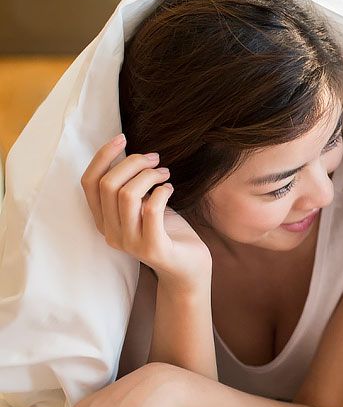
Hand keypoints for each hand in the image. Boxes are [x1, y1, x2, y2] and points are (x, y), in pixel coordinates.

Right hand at [81, 134, 210, 292]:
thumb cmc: (168, 231)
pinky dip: (162, 191)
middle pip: (108, 185)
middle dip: (133, 163)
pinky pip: (151, 210)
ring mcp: (130, 243)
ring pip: (127, 195)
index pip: (89, 183)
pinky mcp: (153, 248)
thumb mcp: (143, 205)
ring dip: (149, 176)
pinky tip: (170, 189)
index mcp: (103, 220)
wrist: (189, 269)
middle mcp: (111, 233)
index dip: (103, 157)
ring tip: (165, 174)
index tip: (122, 138)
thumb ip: (131, 186)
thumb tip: (128, 152)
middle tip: (156, 159)